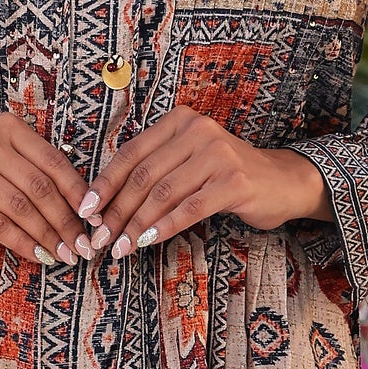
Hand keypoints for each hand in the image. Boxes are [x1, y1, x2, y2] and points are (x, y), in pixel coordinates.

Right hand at [0, 116, 93, 266]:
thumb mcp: (2, 158)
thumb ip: (35, 172)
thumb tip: (82, 209)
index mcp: (8, 127)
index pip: (53, 161)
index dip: (78, 193)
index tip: (94, 219)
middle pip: (39, 186)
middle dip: (66, 221)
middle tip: (82, 246)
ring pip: (20, 207)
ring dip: (47, 236)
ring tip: (64, 255)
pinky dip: (22, 243)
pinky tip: (38, 255)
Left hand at [85, 107, 329, 256]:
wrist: (282, 181)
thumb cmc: (226, 176)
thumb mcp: (188, 162)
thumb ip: (155, 172)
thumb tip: (107, 206)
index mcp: (179, 121)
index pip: (131, 153)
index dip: (104, 184)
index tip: (85, 211)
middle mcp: (197, 130)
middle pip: (143, 175)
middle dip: (116, 211)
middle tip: (100, 238)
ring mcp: (217, 154)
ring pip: (162, 193)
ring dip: (136, 224)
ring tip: (120, 247)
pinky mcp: (233, 181)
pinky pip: (189, 208)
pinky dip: (165, 227)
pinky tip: (148, 242)